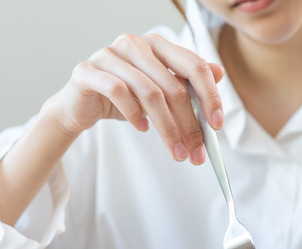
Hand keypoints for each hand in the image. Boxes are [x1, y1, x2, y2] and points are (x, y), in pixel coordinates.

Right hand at [47, 33, 224, 164]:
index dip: (210, 95)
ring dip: (167, 128)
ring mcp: (109, 55)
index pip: (193, 65)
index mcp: (157, 44)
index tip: (217, 125)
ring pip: (149, 93)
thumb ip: (187, 82)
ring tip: (175, 151)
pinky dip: (135, 114)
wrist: (81, 104)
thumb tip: (220, 72)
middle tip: (196, 152)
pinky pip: (118, 92)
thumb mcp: (159, 92)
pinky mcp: (88, 71)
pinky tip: (142, 128)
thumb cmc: (124, 98)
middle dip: (189, 125)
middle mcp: (134, 44)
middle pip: (173, 86)